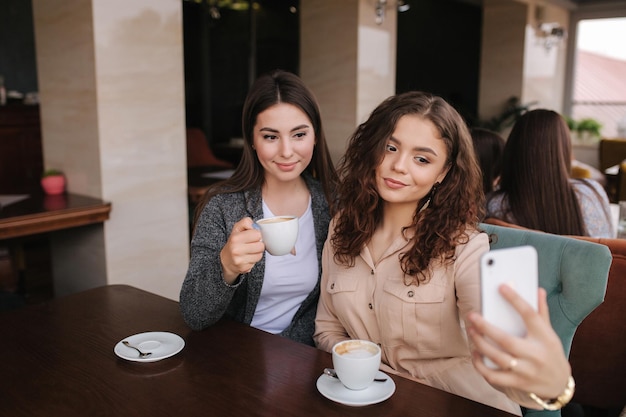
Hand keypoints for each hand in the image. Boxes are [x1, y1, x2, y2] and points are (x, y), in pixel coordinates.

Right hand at [220, 217, 263, 283]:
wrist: (226, 259)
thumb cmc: (234, 242)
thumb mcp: (237, 228)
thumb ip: (246, 222)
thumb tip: (254, 226)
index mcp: (235, 238)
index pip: (257, 234)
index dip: (256, 234)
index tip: (252, 236)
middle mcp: (236, 249)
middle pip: (261, 246)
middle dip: (258, 244)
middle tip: (252, 244)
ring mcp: (239, 260)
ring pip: (260, 255)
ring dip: (257, 253)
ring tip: (250, 251)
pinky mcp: (243, 268)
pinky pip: (256, 262)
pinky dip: (254, 260)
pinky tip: (248, 258)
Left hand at [466, 286, 570, 405]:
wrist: (559, 384)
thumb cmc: (550, 352)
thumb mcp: (550, 332)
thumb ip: (541, 312)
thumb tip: (538, 290)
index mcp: (545, 338)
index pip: (530, 315)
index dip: (515, 300)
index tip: (501, 287)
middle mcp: (536, 355)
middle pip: (507, 340)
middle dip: (486, 327)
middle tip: (472, 316)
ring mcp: (526, 371)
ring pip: (498, 358)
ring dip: (480, 344)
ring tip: (471, 331)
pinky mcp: (517, 383)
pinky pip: (494, 376)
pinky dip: (481, 365)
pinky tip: (476, 353)